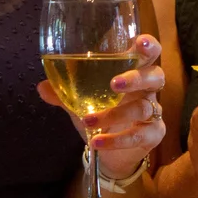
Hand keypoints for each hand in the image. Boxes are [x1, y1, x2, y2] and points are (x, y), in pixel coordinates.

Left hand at [37, 34, 164, 179]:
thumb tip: (42, 87)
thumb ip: (64, 93)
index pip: (149, 54)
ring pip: (143, 108)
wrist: (112, 154)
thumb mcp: (81, 102)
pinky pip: (139, 135)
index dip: (149, 46)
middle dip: (137, 78)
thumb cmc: (102, 115)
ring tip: (89, 120)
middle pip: (156, 76)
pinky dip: (116, 140)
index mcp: (134, 73)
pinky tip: (97, 141)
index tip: (139, 43)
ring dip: (115, 114)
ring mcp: (154, 113)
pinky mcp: (153, 135)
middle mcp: (148, 90)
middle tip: (115, 84)